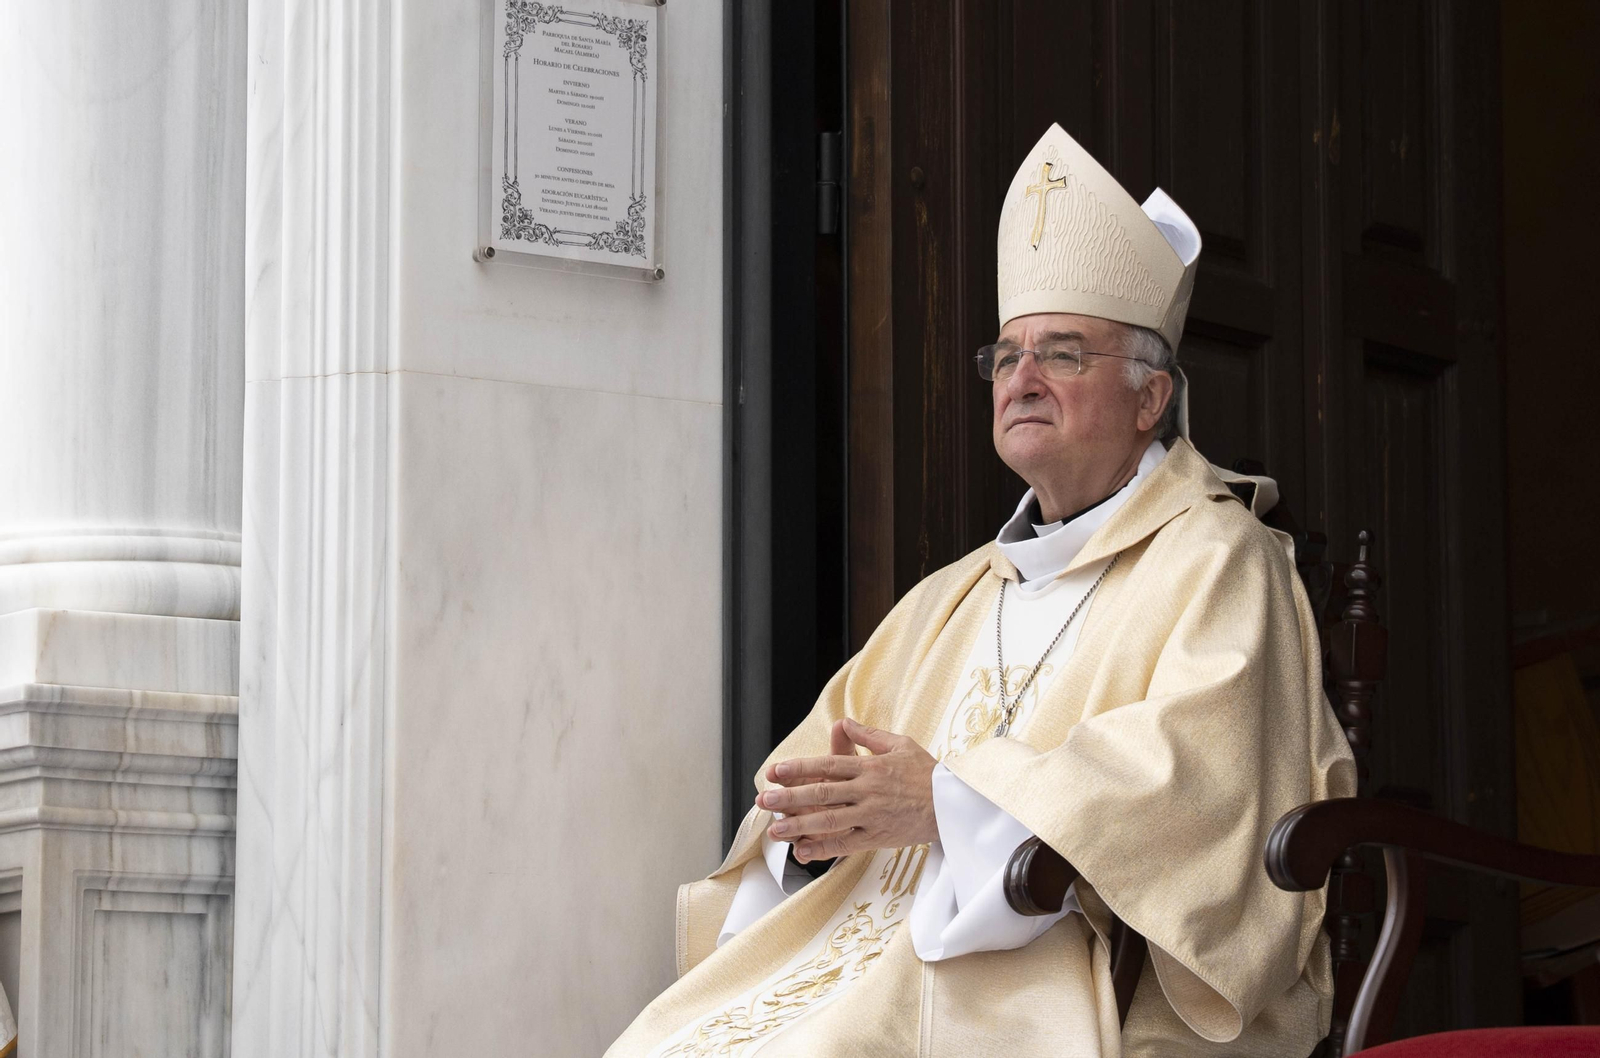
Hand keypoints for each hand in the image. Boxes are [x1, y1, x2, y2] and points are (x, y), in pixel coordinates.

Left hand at [756, 718, 938, 862]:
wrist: (953, 805)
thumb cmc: (927, 773)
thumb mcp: (900, 745)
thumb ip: (868, 735)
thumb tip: (843, 721)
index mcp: (870, 767)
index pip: (827, 765)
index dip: (799, 769)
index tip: (775, 771)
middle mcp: (867, 791)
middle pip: (822, 794)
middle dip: (790, 797)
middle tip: (764, 800)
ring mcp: (872, 816)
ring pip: (830, 821)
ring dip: (799, 825)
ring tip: (775, 829)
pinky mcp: (878, 837)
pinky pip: (847, 844)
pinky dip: (824, 848)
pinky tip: (803, 851)